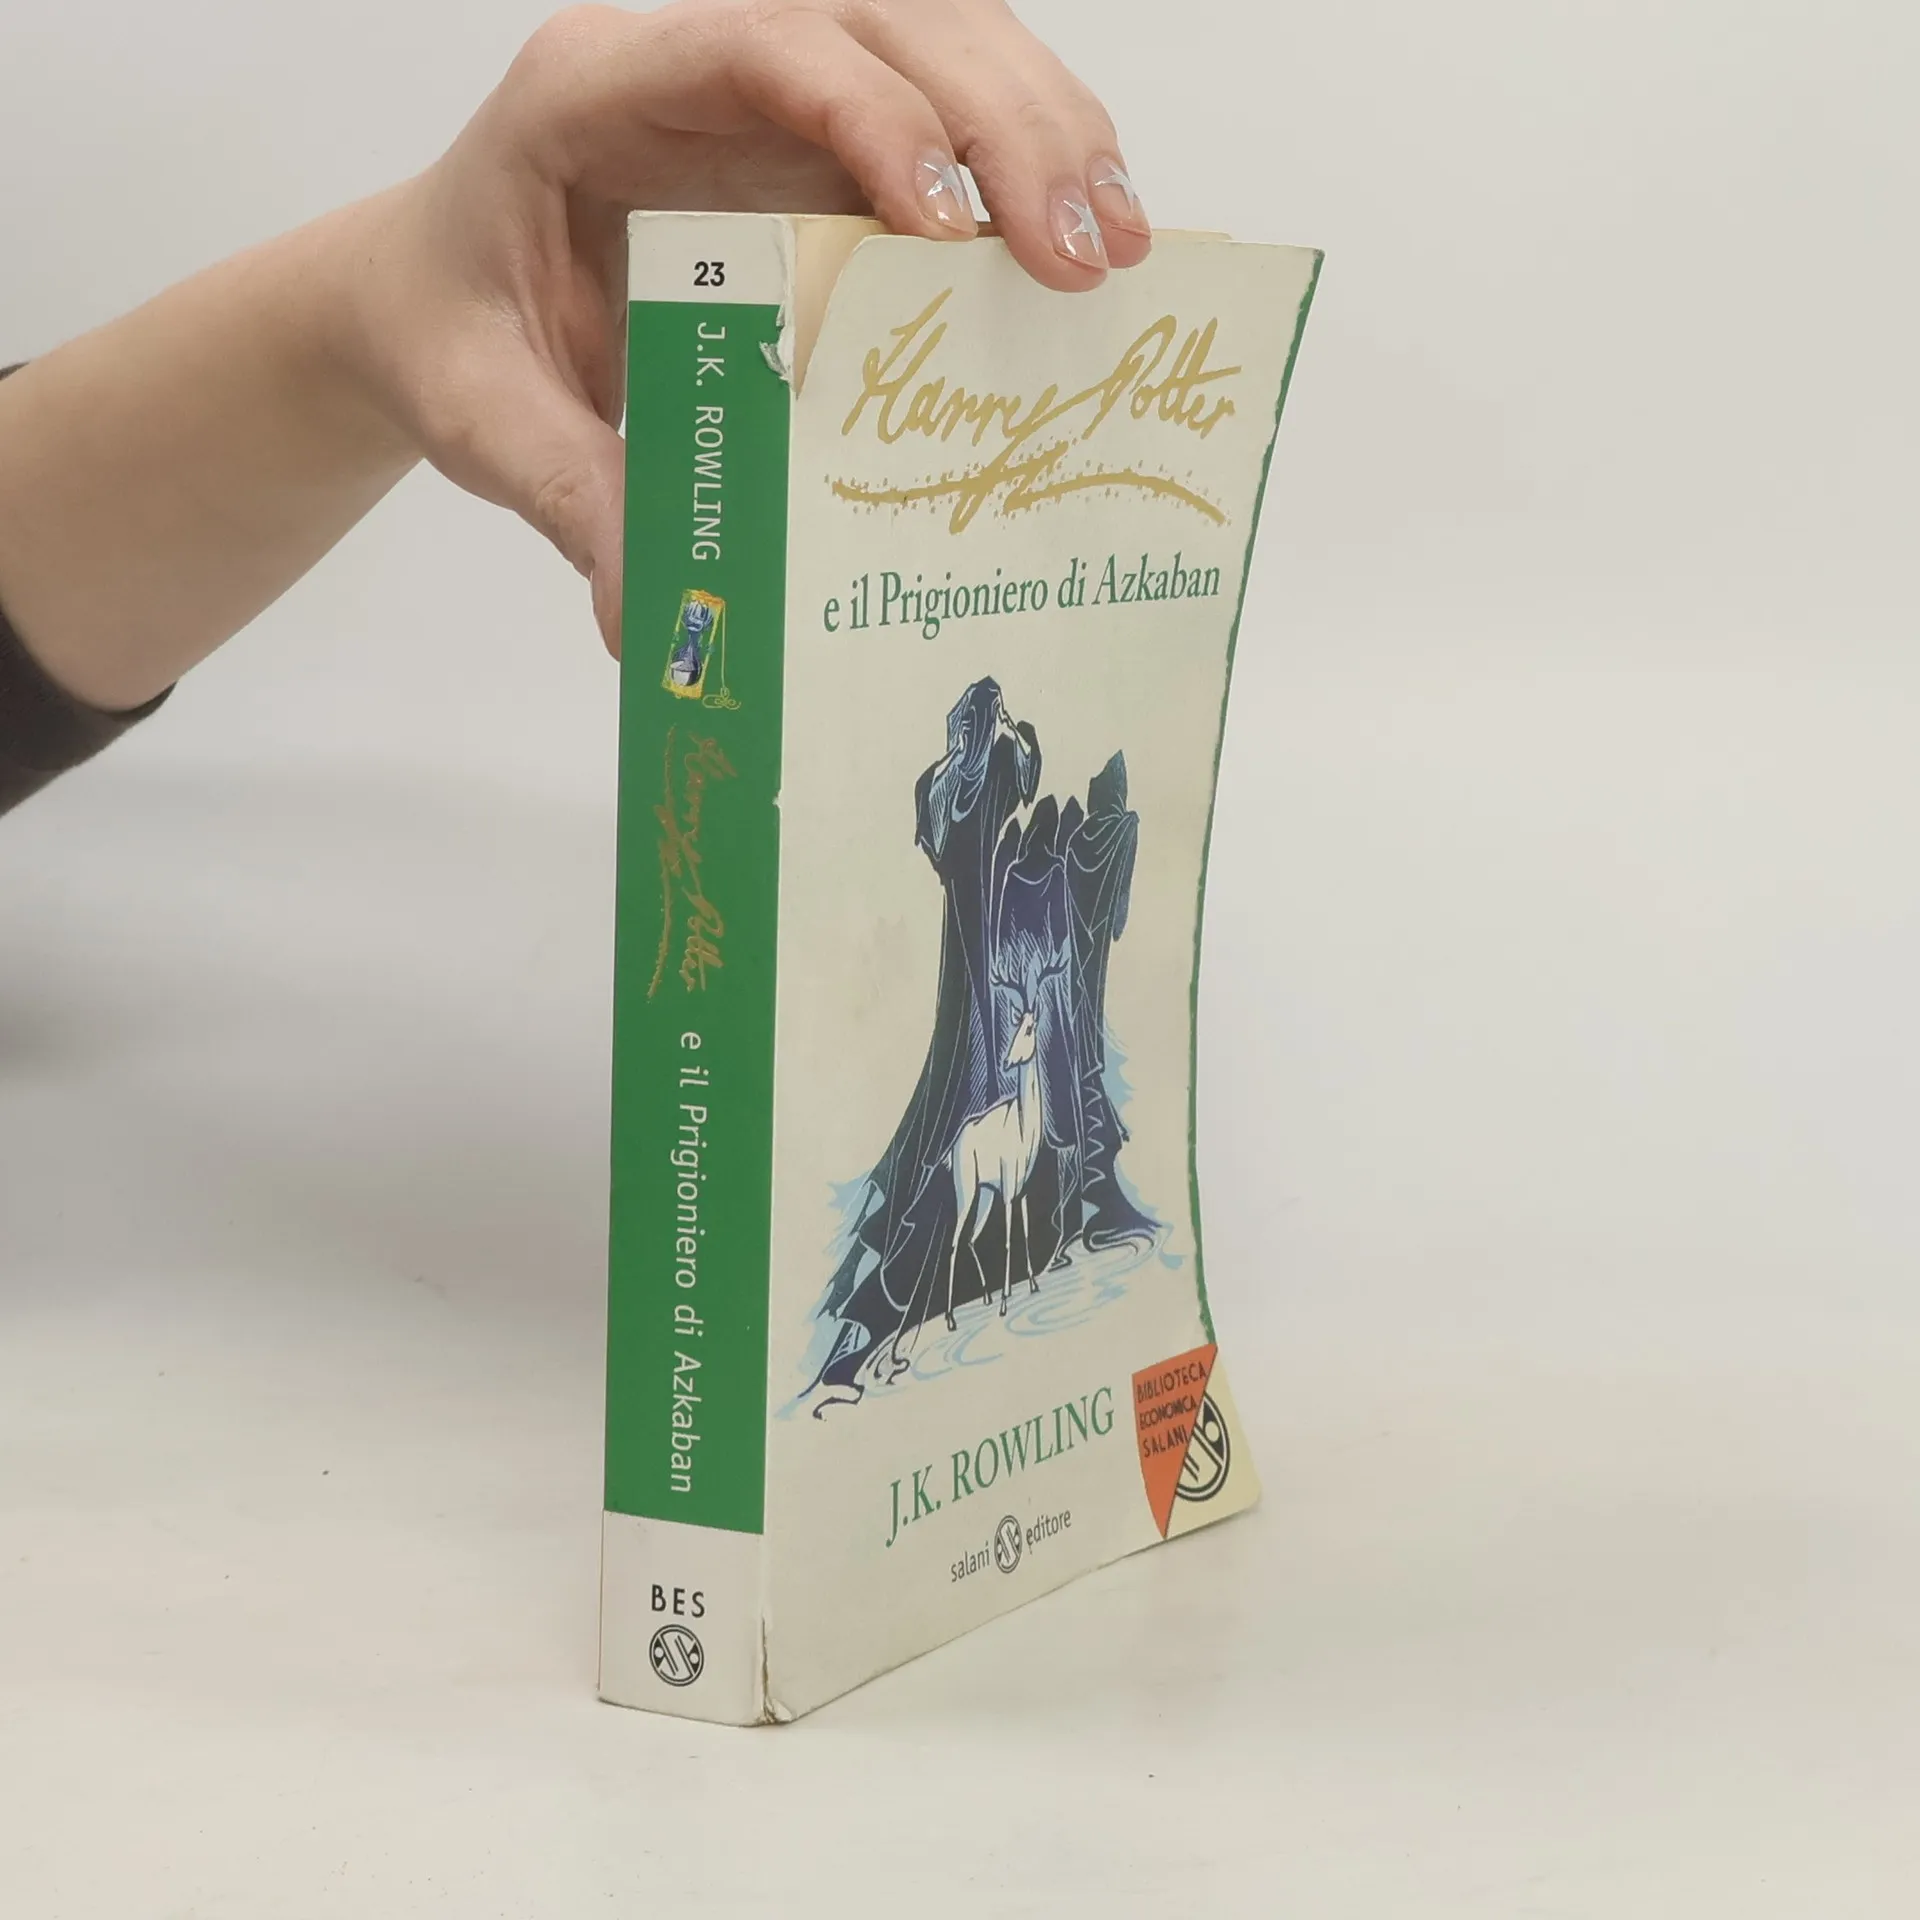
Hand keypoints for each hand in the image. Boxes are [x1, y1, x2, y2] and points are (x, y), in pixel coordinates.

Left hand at [343, 1, 1153, 651]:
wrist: (441, 302)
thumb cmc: (456, 336)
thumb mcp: (487, 420)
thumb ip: (570, 498)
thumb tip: (654, 620)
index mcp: (594, 89)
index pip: (754, 46)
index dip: (868, 110)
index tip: (949, 223)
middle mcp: (697, 66)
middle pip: (882, 17)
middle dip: (1002, 119)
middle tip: (1081, 252)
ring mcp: (771, 98)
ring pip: (940, 42)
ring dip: (1045, 129)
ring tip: (1116, 247)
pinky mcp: (823, 149)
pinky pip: (948, 119)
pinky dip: (1027, 170)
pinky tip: (1085, 249)